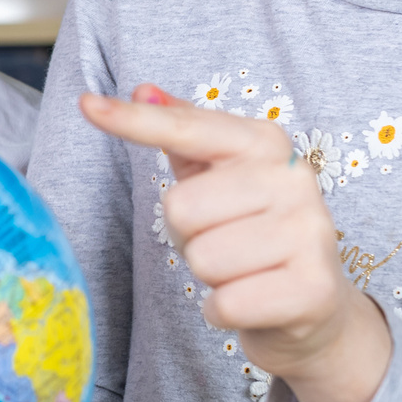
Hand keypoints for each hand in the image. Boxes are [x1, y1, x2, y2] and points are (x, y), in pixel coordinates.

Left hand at [79, 84, 392, 401]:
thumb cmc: (251, 235)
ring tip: (241, 272)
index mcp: (266, 144)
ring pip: (203, 258)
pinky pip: (225, 303)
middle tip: (223, 243)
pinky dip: (223, 311)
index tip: (87, 105)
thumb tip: (142, 89)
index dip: (133, 120)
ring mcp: (309, 233)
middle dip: (188, 237)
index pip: (186, 129)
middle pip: (181, 207)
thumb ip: (183, 132)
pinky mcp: (312, 289)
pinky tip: (251, 302)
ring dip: (209, 277)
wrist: (314, 307)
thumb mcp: (219, 178)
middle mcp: (295, 180)